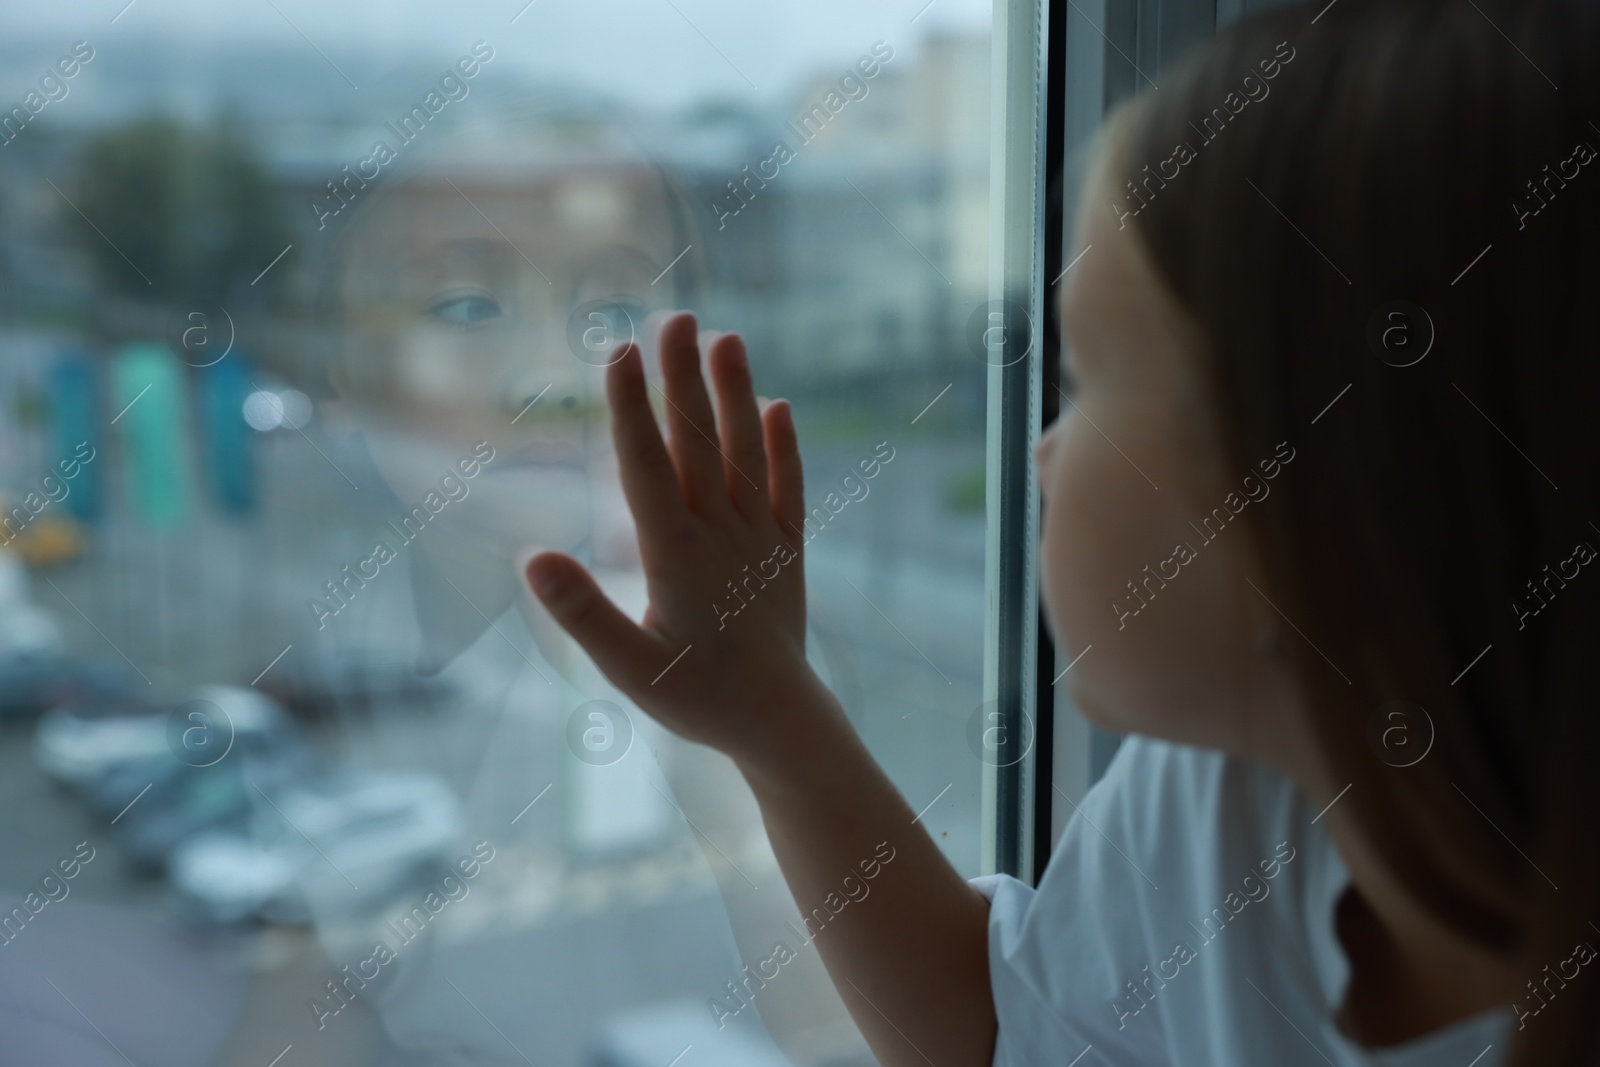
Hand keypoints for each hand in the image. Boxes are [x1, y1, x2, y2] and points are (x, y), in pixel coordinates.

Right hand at [523, 311, 831, 764]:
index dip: (630, 407)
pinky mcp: (786, 554)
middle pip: (696, 443)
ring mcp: (758, 539)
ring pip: (745, 454)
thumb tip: (532, 557)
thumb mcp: (627, 667)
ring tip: (727, 338)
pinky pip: (787, 491)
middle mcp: (719, 533)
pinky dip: (784, 449)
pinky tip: (778, 408)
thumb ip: (581, 613)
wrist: (778, 723)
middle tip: (672, 315)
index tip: (619, 350)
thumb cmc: (695, 698)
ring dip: (735, 395)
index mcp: (675, 554)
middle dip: (681, 377)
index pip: (646, 467)